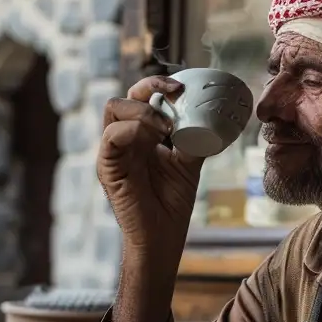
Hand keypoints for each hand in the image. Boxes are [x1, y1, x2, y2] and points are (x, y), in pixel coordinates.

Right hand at [96, 76, 203, 267]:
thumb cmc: (172, 202)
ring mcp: (113, 153)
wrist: (163, 237)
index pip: (138, 96)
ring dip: (144, 110)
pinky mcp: (107, 169)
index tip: (181, 87)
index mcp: (140, 136)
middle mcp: (123, 141)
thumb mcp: (189, 159)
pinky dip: (133, 130)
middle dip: (150, 87)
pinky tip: (154, 140)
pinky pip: (110, 137)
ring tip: (167, 128)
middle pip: (123, 96)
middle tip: (175, 96)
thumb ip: (195, 135)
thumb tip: (214, 112)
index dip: (158, 84)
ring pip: (113, 109)